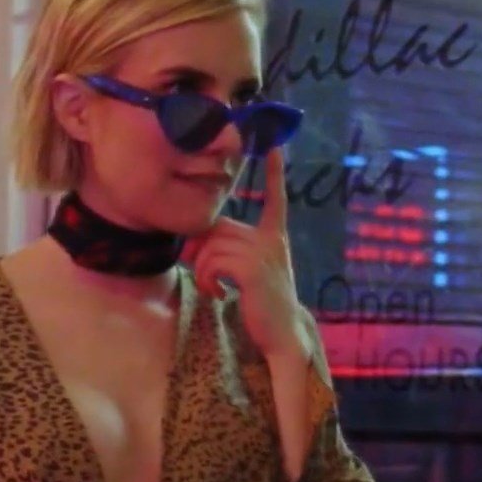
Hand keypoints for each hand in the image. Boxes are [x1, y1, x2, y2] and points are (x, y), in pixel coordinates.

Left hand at [189, 148, 311, 364]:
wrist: (282, 333)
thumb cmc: (264, 303)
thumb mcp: (252, 270)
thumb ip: (234, 249)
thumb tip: (199, 241)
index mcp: (275, 237)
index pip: (277, 199)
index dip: (275, 173)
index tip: (275, 147)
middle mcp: (271, 240)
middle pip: (219, 226)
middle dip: (201, 249)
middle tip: (204, 274)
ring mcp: (263, 253)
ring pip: (212, 245)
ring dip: (201, 270)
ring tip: (213, 288)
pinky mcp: (251, 270)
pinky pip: (213, 262)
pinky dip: (207, 279)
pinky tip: (219, 294)